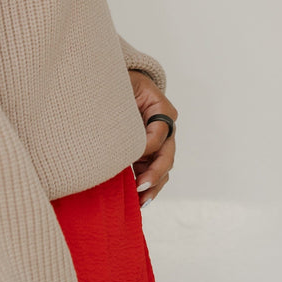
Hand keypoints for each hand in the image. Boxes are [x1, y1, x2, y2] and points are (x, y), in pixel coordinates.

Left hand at [128, 69, 177, 206]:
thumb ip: (122, 101)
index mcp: (162, 109)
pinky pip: (154, 171)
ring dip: (153, 185)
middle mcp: (166, 127)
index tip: (126, 156)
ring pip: (164, 168)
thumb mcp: (123, 85)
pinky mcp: (151, 151)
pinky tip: (139, 199)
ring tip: (141, 201)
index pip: (159, 133)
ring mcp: (161, 141)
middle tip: (139, 186)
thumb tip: (114, 124)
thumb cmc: (120, 81)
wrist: (117, 82)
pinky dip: (149, 184)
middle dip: (154, 173)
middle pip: (166, 155)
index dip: (144, 147)